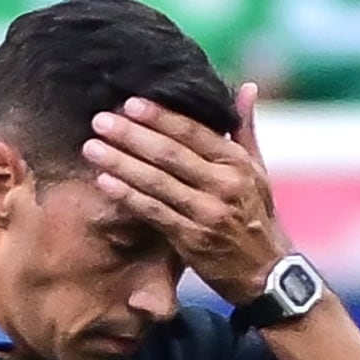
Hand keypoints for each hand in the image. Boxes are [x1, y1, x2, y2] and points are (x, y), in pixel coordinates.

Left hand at [81, 84, 289, 307]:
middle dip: (132, 135)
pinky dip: (128, 196)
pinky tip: (104, 182)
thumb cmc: (257, 214)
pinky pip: (154, 213)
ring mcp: (207, 213)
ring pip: (157, 182)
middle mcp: (223, 184)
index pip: (194, 132)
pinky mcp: (192, 239)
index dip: (161, 117)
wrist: (266, 271)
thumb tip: (246, 87)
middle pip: (170, 154)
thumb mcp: (258, 170)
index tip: (130, 102)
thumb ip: (245, 129)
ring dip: (121, 163)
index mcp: (237, 162)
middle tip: (100, 120)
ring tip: (92, 148)